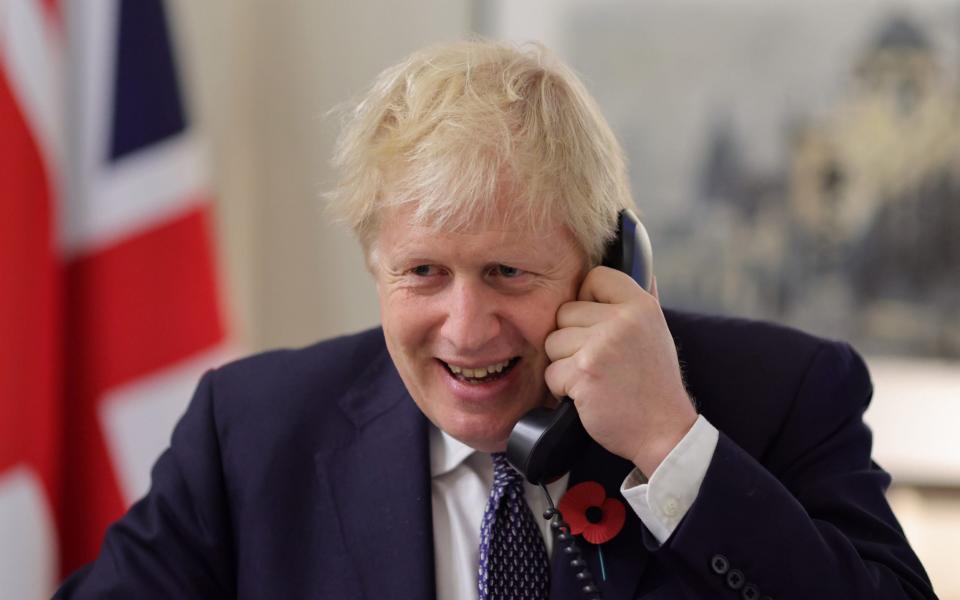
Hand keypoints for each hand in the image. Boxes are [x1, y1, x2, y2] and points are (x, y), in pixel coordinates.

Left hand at [544, 268, 696, 476]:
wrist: (664, 430)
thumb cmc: (654, 382)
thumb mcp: (656, 331)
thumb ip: (640, 298)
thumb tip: (634, 260)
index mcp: (641, 305)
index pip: (594, 277)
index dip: (586, 299)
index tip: (595, 323)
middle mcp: (622, 320)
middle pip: (564, 313)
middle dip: (572, 339)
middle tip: (598, 362)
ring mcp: (601, 346)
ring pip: (553, 342)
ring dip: (565, 364)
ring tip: (594, 378)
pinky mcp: (584, 373)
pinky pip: (551, 372)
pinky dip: (562, 389)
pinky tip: (588, 395)